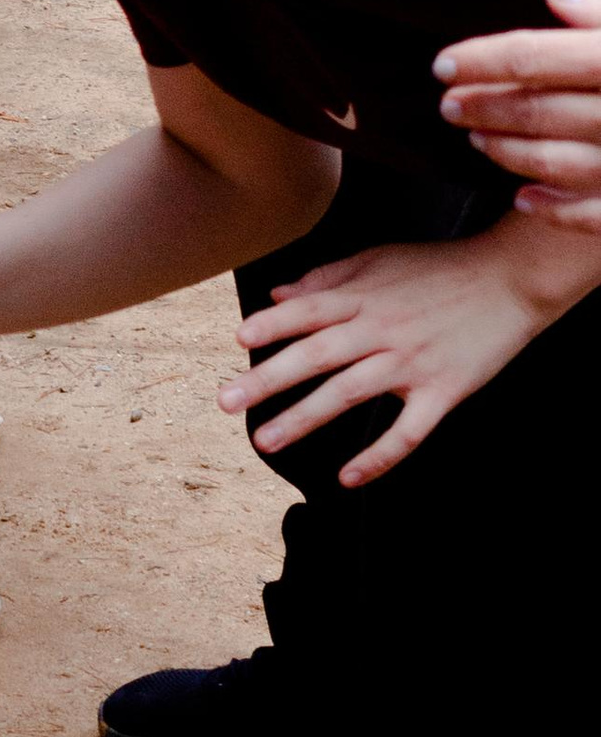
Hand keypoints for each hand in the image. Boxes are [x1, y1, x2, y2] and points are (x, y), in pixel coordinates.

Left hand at [226, 221, 575, 485]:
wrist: (510, 279)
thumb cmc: (440, 267)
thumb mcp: (381, 259)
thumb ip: (327, 278)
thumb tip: (276, 295)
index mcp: (364, 297)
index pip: (307, 312)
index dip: (272, 325)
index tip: (238, 340)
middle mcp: (381, 330)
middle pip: (316, 355)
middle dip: (268, 379)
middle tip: (226, 401)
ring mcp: (411, 363)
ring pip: (349, 394)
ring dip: (304, 418)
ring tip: (265, 441)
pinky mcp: (443, 391)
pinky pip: (407, 432)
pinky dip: (378, 456)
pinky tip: (349, 478)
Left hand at [437, 0, 600, 214]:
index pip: (535, 59)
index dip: (482, 60)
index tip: (442, 65)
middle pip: (537, 111)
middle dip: (485, 107)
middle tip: (448, 106)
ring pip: (555, 162)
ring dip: (507, 152)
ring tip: (476, 140)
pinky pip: (591, 215)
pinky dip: (554, 209)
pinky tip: (523, 198)